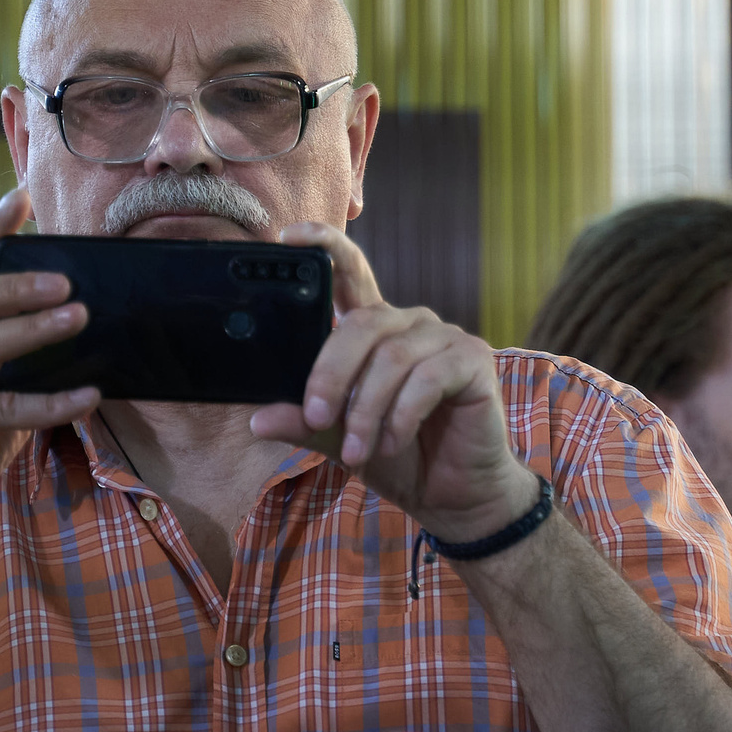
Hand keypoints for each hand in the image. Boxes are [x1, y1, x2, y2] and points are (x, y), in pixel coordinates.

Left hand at [246, 226, 541, 545]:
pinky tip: (393, 442)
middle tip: (316, 417)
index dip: (324, 246)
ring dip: (367, 409)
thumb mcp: (340, 439)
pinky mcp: (473, 359)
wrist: (452, 494)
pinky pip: (428, 376)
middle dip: (330, 372)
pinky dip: (402, 414)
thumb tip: (258, 419)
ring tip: (357, 451)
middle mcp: (410, 324)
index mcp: (376, 332)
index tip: (289, 237)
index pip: (350, 274)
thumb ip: (305, 422)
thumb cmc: (400, 456)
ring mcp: (444, 338)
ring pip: (392, 356)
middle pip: (362, 323)